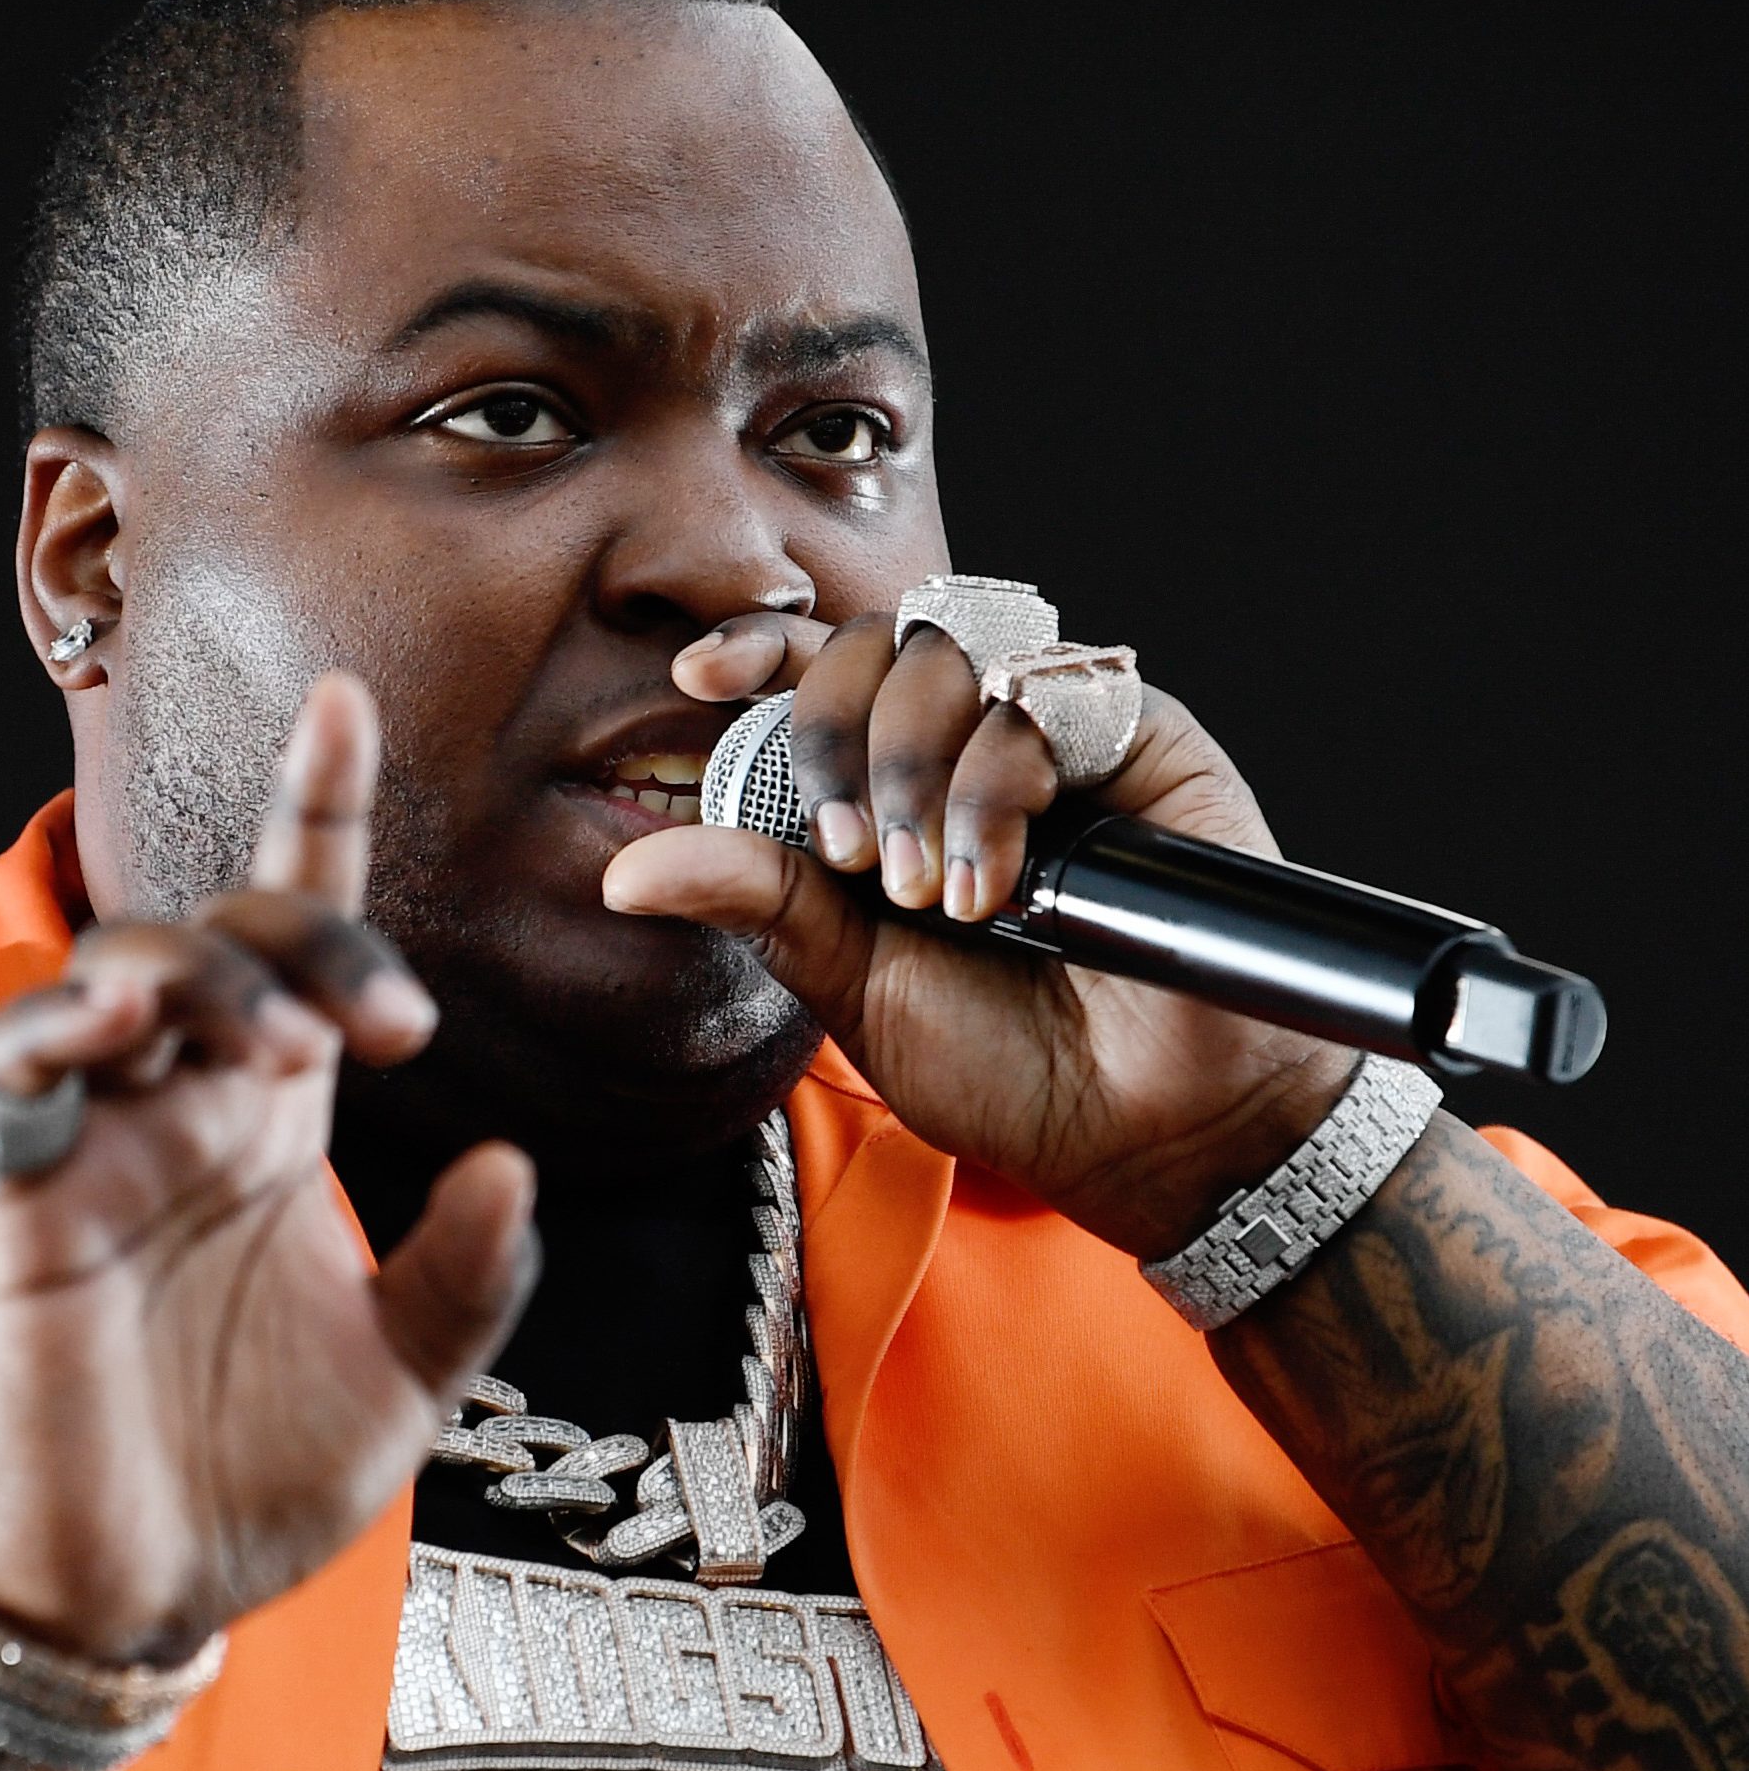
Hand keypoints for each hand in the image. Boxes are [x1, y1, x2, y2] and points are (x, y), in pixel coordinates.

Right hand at [0, 676, 534, 1663]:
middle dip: (300, 939)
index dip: (314, 816)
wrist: (129, 1603)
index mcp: (271, 1129)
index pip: (293, 937)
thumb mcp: (402, 1383)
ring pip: (114, 975)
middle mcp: (183, 1113)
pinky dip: (49, 1035)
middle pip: (219, 937)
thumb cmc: (243, 1483)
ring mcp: (97, 1151)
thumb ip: (465, 1279)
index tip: (343, 704)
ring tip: (273, 1044)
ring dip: (195, 976)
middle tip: (378, 1034)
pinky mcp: (23, 1209)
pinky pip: (10, 1080)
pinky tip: (104, 1035)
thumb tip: (510, 1165)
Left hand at [604, 612, 1356, 1257]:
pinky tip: (996, 886)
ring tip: (930, 894)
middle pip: (879, 644)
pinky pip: (1044, 695)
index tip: (697, 674)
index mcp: (892, 794)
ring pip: (955, 655)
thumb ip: (763, 907)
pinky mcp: (1139, 738)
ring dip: (915, 769)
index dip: (760, 649)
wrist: (1142, 1126)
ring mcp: (1054, 737)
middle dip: (840, 735)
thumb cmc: (1010, 1067)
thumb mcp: (856, 989)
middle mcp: (969, 749)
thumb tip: (628, 873)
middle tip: (851, 855)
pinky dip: (996, 785)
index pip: (821, 676)